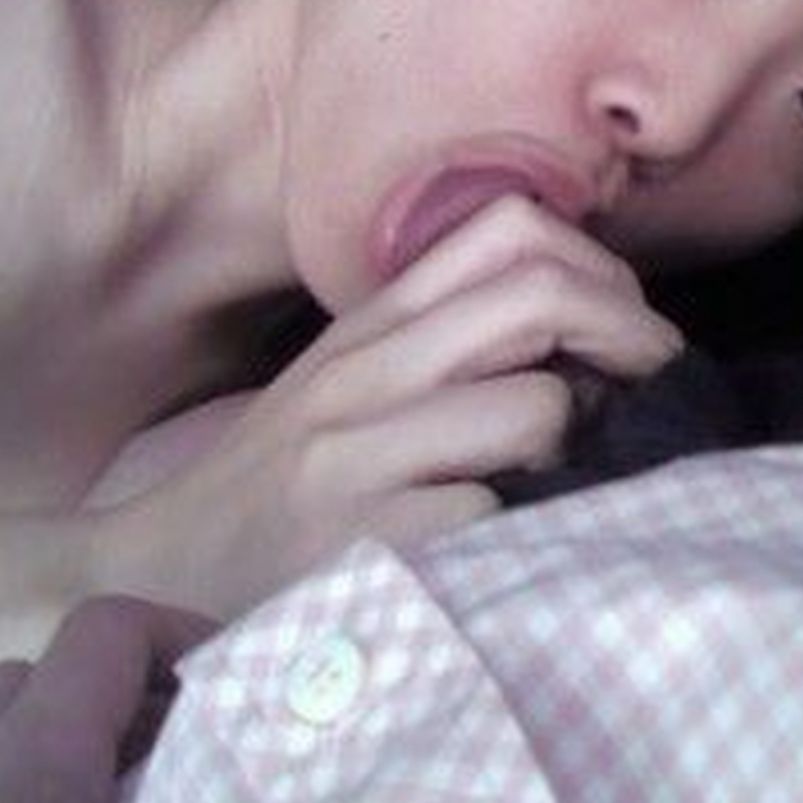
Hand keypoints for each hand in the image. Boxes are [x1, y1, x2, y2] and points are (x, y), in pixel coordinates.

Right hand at [92, 194, 683, 613]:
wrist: (147, 576)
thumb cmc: (275, 488)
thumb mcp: (348, 388)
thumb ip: (447, 345)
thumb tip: (592, 342)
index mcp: (372, 324)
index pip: (509, 226)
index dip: (600, 268)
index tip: (626, 331)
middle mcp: (364, 372)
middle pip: (539, 293)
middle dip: (632, 336)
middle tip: (654, 388)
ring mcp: (356, 457)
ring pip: (533, 407)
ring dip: (576, 447)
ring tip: (558, 481)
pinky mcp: (357, 544)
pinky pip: (494, 518)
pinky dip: (523, 536)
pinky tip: (505, 556)